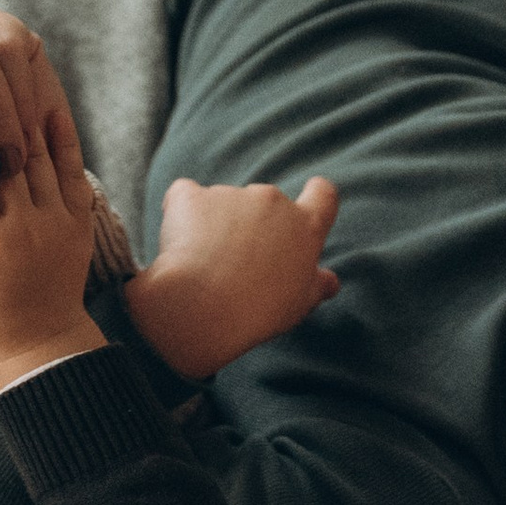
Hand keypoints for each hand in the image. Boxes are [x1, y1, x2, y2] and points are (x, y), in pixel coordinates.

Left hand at [124, 176, 340, 383]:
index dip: (315, 196)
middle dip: (252, 224)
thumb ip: (317, 285)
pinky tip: (176, 245)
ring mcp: (231, 193)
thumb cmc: (258, 310)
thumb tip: (329, 281)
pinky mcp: (192, 196)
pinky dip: (181, 214)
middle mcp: (272, 201)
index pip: (323, 195)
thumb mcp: (299, 304)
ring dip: (216, 224)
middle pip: (266, 204)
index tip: (306, 203)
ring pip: (223, 203)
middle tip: (238, 264)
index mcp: (305, 226)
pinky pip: (185, 197)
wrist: (203, 307)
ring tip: (204, 267)